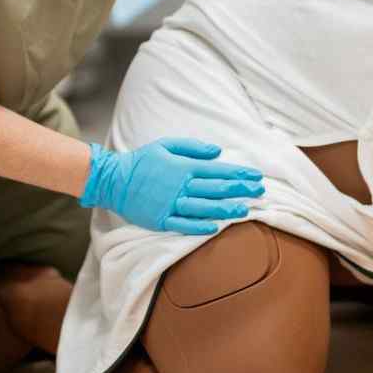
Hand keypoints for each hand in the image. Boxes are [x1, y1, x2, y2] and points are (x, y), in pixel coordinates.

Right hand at [80, 139, 264, 233]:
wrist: (112, 179)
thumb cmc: (141, 161)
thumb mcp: (166, 145)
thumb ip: (193, 147)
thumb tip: (218, 152)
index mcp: (183, 167)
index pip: (217, 171)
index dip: (238, 173)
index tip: (256, 176)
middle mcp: (180, 186)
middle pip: (215, 189)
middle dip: (240, 190)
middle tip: (260, 192)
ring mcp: (170, 204)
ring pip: (203, 207)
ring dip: (225, 209)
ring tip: (244, 210)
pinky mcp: (160, 219)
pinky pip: (183, 224)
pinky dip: (198, 226)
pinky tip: (215, 228)